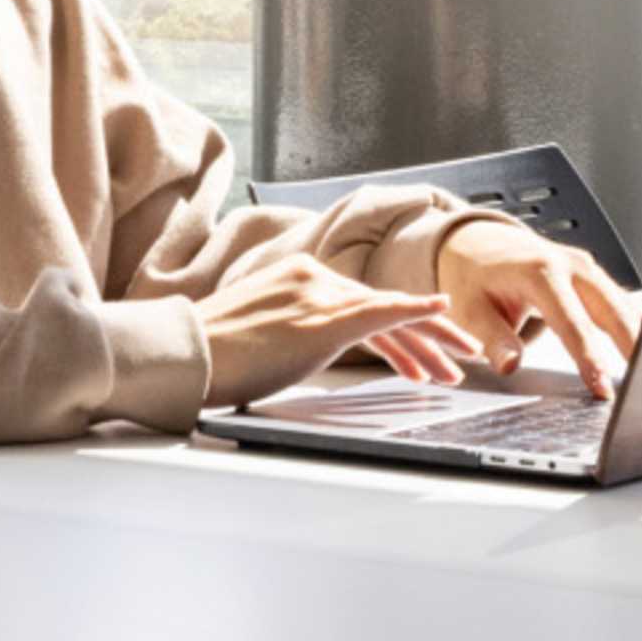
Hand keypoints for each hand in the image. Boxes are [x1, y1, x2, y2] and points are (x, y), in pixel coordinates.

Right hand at [195, 253, 482, 407]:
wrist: (183, 353)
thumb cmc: (209, 353)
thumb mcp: (259, 334)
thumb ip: (292, 331)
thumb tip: (307, 351)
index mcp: (295, 277)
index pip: (360, 300)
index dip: (398, 325)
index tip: (421, 347)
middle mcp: (311, 277)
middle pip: (381, 305)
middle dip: (424, 334)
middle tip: (458, 354)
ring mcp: (318, 295)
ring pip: (390, 312)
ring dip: (428, 338)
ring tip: (456, 363)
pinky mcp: (323, 319)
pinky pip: (382, 311)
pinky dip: (415, 312)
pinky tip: (440, 314)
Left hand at [435, 221, 641, 397]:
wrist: (479, 243)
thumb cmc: (474, 278)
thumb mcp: (469, 308)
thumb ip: (491, 337)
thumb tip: (510, 365)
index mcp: (539, 272)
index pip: (572, 323)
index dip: (589, 359)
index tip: (603, 389)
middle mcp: (571, 265)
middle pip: (614, 312)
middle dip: (634, 349)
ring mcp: (589, 269)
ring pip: (626, 309)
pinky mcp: (597, 278)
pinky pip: (623, 307)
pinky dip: (636, 332)